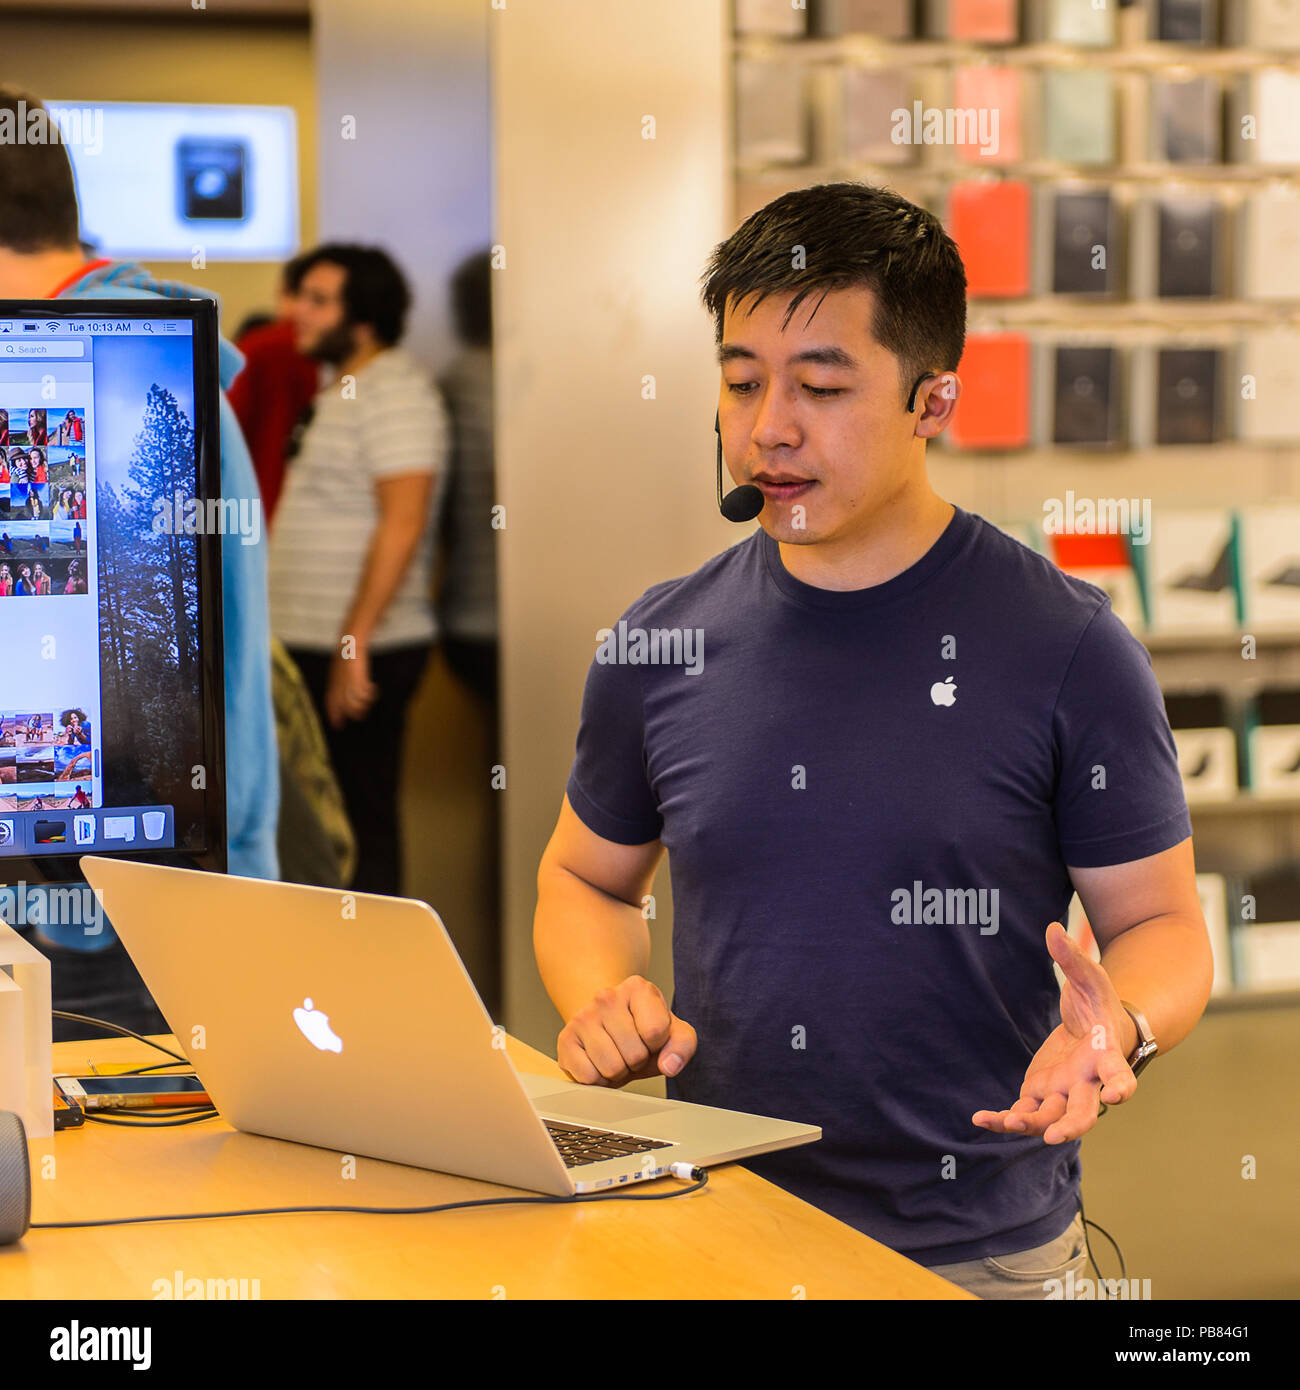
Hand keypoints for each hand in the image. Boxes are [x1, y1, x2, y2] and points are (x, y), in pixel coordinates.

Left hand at [325, 642, 377, 727]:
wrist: (350, 642)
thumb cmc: (347, 655)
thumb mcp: (340, 669)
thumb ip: (340, 681)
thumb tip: (346, 692)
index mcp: (333, 683)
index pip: (331, 703)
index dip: (334, 715)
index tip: (338, 726)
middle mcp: (338, 684)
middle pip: (343, 705)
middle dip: (352, 712)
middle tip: (362, 715)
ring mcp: (348, 681)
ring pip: (354, 702)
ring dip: (363, 704)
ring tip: (369, 701)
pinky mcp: (357, 677)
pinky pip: (363, 692)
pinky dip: (370, 693)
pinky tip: (375, 688)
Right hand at [557, 974, 697, 1087]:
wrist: (609, 1023)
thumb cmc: (643, 1029)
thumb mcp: (673, 1033)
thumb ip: (682, 1046)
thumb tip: (670, 1065)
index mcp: (638, 988)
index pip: (655, 1031)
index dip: (657, 1045)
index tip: (650, 1037)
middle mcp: (606, 996)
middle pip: (634, 1054)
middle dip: (637, 1061)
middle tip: (631, 1049)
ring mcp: (582, 1016)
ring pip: (611, 1068)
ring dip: (618, 1072)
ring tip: (616, 1055)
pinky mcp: (565, 1039)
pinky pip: (588, 1077)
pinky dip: (598, 1080)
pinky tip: (598, 1062)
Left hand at [972, 921, 1138, 1144]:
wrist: (1094, 1026)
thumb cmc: (1098, 1003)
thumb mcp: (1090, 976)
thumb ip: (1072, 957)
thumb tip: (1052, 928)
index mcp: (1106, 1057)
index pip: (1121, 1076)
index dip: (1122, 1088)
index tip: (1117, 1097)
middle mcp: (1088, 1083)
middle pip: (1085, 1112)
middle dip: (1071, 1125)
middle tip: (1054, 1136)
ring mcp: (1064, 1092)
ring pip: (1050, 1117)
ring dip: (1030, 1123)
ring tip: (1005, 1121)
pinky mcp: (1040, 1093)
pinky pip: (1023, 1111)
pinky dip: (1004, 1120)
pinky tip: (980, 1120)